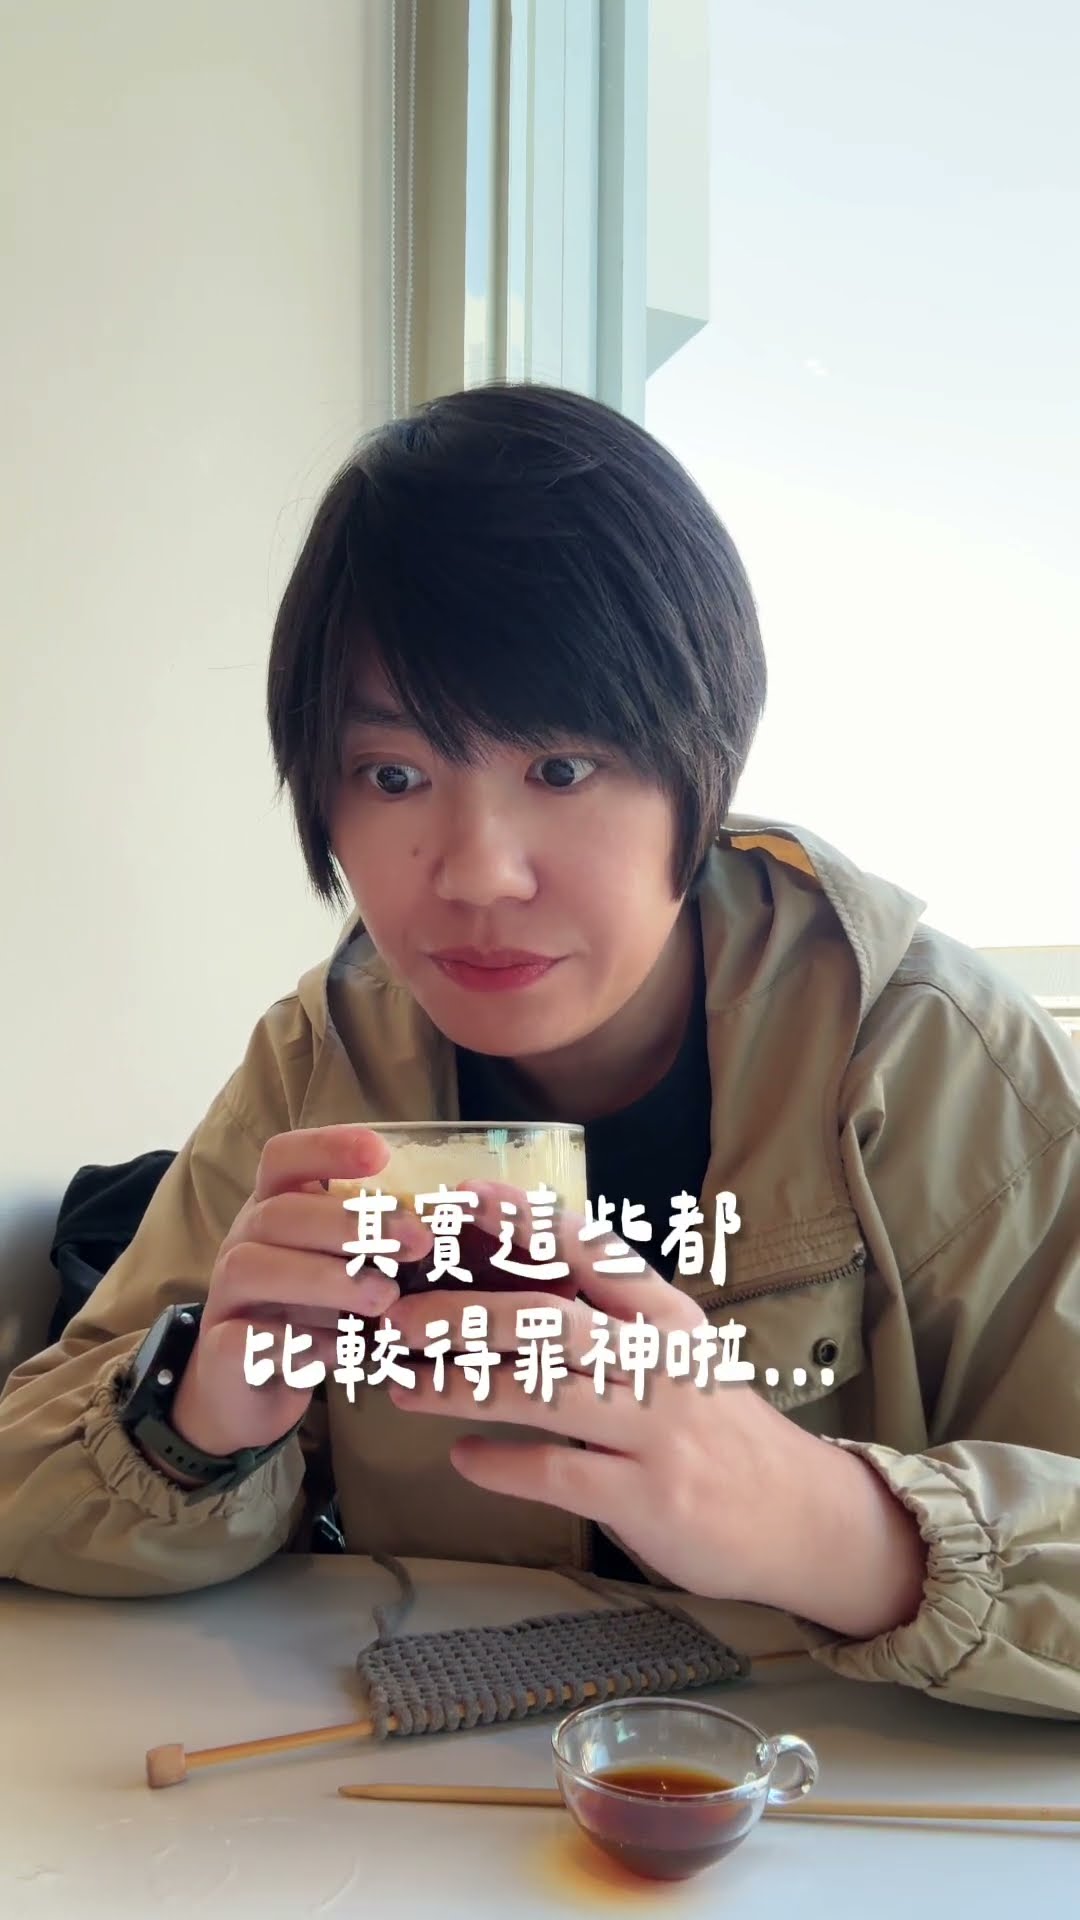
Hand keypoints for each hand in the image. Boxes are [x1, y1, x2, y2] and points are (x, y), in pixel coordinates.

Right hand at [167, 1126, 430, 1461]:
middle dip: (350, 1222)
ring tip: (384, 1296)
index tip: (381, 1154)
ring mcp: (226, 1297)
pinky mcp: (221, 1353)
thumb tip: (450, 1224)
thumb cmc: (312, 1315)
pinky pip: (247, 1338)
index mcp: (274, 1210)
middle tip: (415, 1241)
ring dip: (325, 1276)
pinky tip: (345, 1351)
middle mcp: (243, 1243)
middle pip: (278, 1212)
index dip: (327, 1147)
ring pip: (253, 1266)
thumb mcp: (345, 1269)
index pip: (283, 1158)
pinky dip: (298, 1341)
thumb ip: (380, 1244)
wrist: (250, 1390)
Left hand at [387, 1182, 927, 1637]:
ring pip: (544, 1392)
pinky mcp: (650, 1496)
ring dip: (462, 1386)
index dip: (524, 1220)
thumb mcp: (677, 1357)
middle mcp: (662, 1363)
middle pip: (550, 1319)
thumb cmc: (717, 1429)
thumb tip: (504, 1290)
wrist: (800, 1517)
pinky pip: (558, 1473)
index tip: (463, 1198)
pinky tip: (462, 1457)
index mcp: (666, 1318)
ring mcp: (657, 1430)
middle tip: (398, 1315)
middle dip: (464, 1313)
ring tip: (405, 1384)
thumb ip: (609, 1325)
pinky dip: (501, 1464)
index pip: (592, 1251)